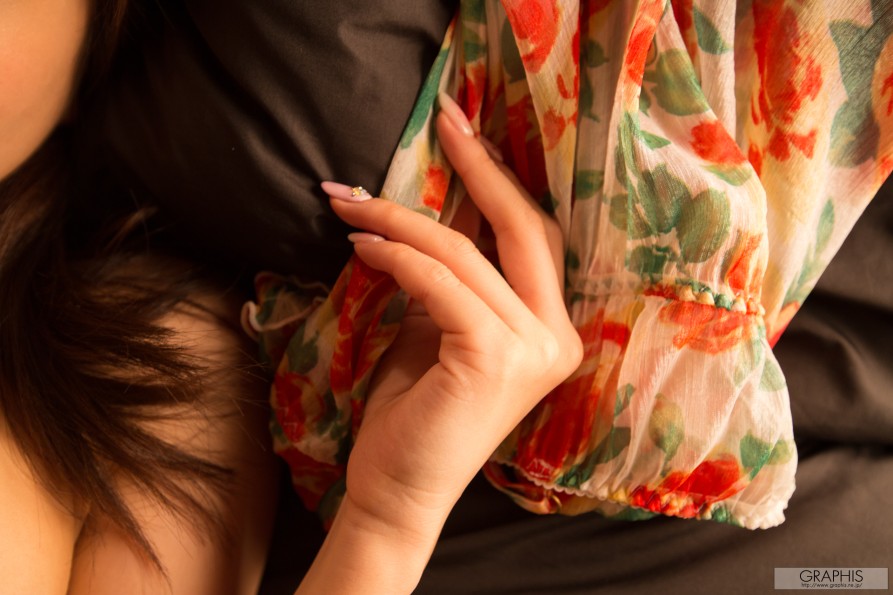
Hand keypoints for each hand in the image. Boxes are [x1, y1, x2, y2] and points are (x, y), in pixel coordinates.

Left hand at [301, 95, 580, 592]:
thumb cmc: (416, 410)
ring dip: (400, 219)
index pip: (532, 236)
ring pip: (466, 254)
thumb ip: (452, 272)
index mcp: (552, 328)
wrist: (397, 488)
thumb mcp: (439, 325)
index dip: (499, 178)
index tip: (460, 128)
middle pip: (522, 229)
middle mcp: (557, 336)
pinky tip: (362, 246)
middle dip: (476, 168)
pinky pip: (441, 283)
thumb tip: (439, 203)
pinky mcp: (495, 359)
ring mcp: (534, 350)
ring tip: (350, 203)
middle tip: (440, 121)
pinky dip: (397, 256)